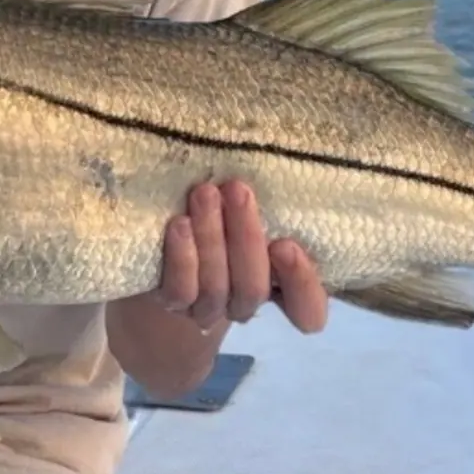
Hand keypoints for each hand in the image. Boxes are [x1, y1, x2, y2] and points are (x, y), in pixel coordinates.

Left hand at [154, 179, 328, 335]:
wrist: (166, 245)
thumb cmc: (223, 213)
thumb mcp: (250, 209)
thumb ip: (271, 204)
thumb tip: (274, 163)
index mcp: (279, 286)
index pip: (308, 310)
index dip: (301, 284)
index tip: (286, 244)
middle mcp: (245, 302)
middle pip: (253, 289)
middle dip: (245, 237)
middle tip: (237, 190)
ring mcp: (208, 308)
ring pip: (216, 288)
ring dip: (211, 237)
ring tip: (204, 193)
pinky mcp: (173, 304)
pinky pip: (180, 291)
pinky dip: (182, 258)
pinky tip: (179, 225)